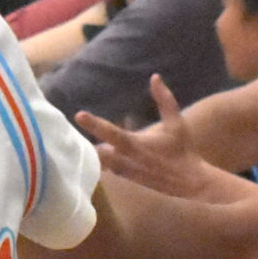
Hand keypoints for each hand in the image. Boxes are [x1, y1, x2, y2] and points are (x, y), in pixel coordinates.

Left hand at [74, 76, 255, 205]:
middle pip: (98, 152)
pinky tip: (93, 156)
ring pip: (100, 163)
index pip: (111, 132)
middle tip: (69, 133)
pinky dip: (100, 163)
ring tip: (75, 143)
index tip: (79, 115)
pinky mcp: (127, 179)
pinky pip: (107, 171)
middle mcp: (127, 159)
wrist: (188, 181)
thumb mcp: (176, 122)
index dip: (94, 124)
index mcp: (136, 144)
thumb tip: (155, 77)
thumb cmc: (182, 149)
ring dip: (91, 154)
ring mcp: (125, 172)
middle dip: (85, 144)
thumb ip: (165, 99)